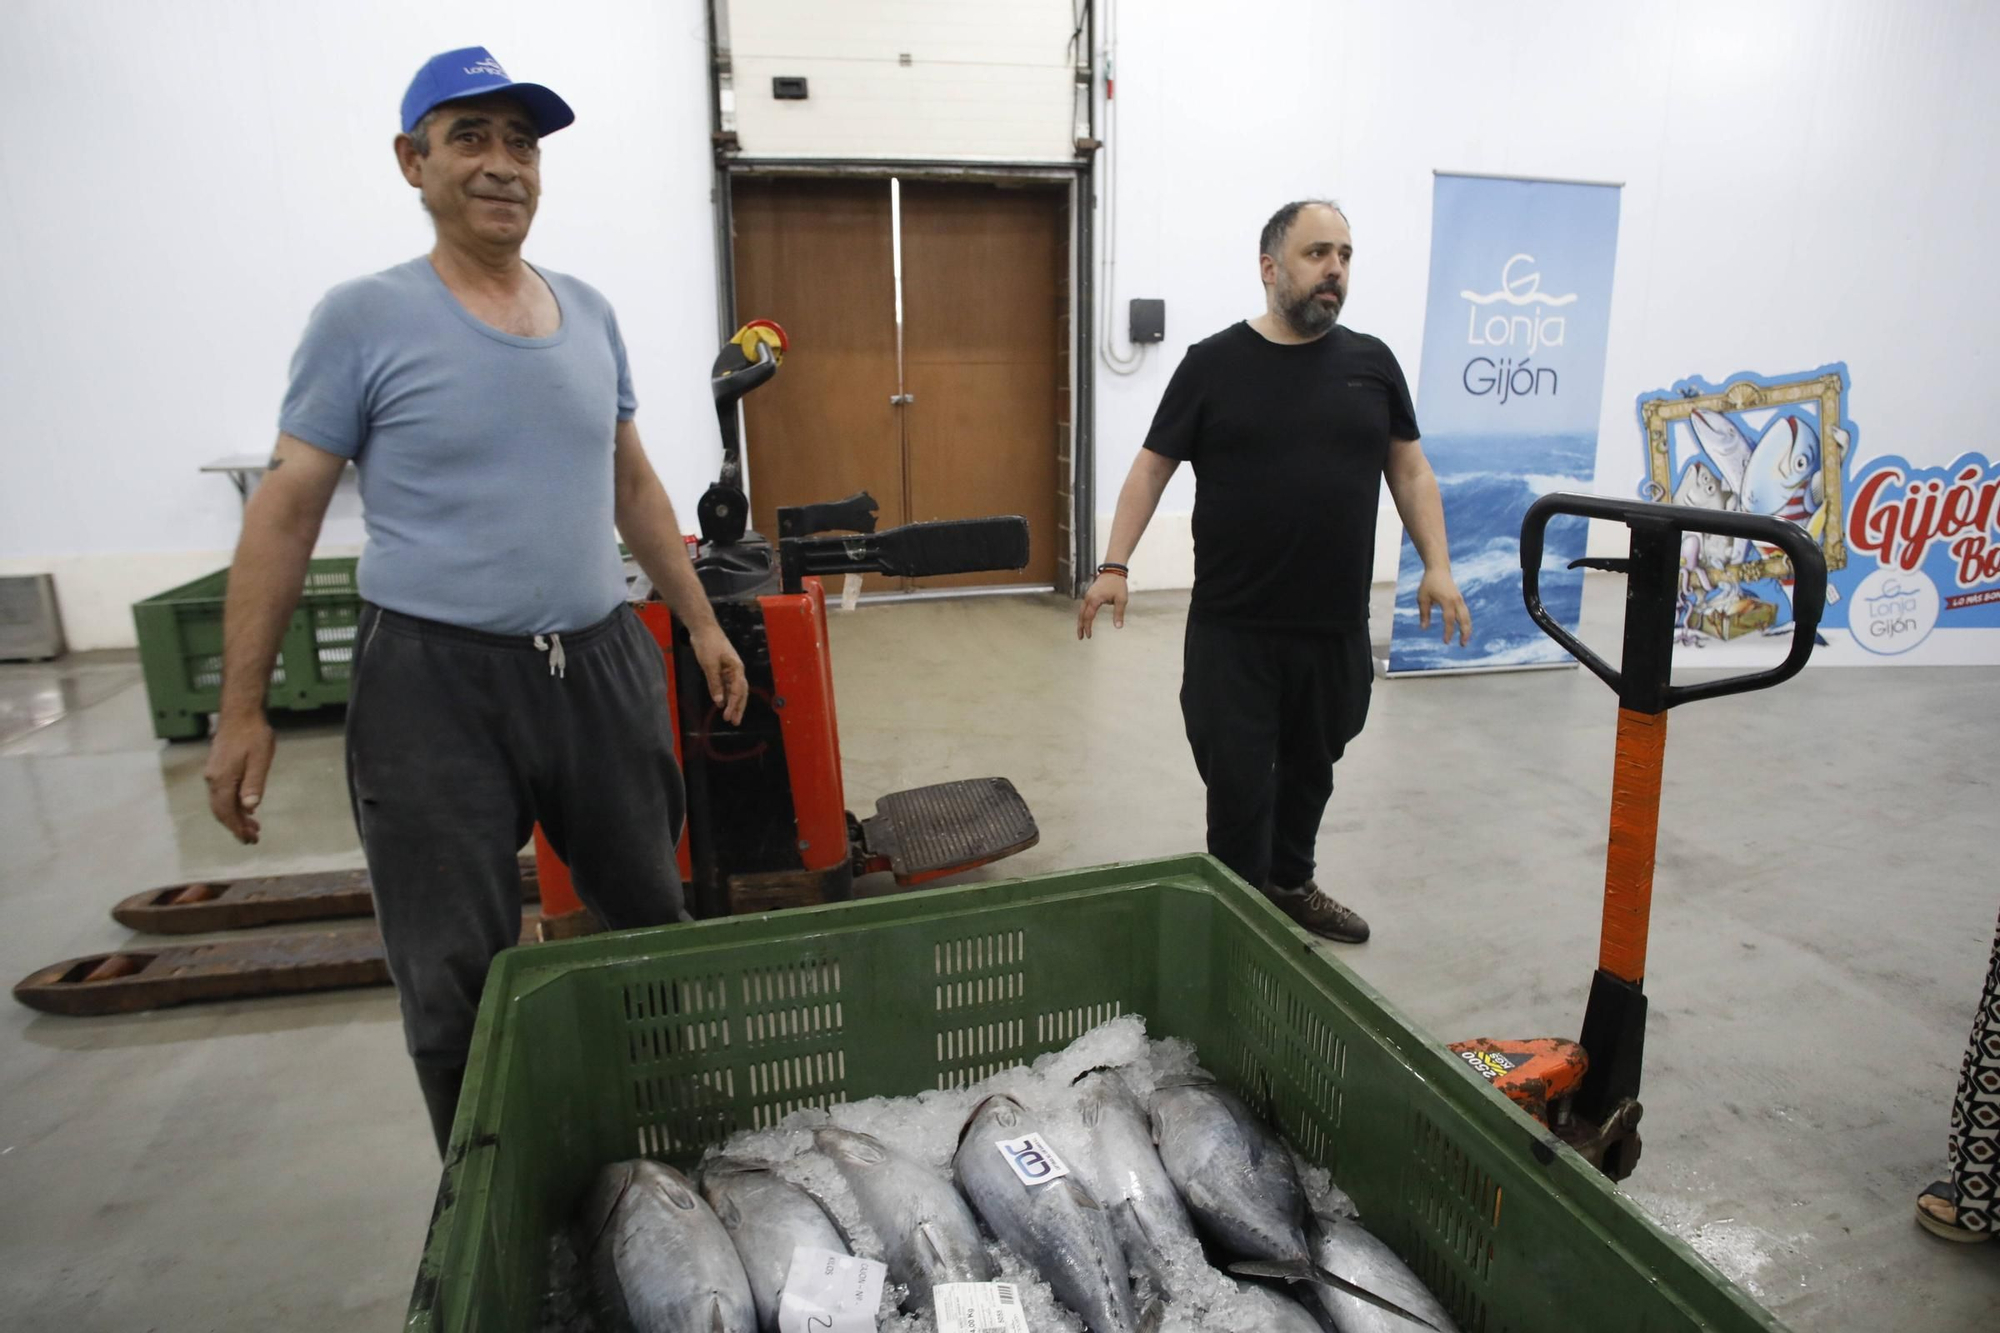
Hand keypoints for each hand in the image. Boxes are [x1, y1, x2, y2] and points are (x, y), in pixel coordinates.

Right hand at [205, 712, 275, 843]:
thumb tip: (250, 807)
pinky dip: (232, 805)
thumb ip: (254, 783)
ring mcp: (213, 773)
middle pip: (221, 811)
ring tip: (253, 827)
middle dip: (236, 826)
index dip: (237, 829)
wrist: (241, 713)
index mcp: (222, 779)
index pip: (227, 812)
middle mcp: (213, 779)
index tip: (249, 840)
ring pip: (220, 803)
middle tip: (253, 839)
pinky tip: (245, 807)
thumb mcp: (260, 759)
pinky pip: (221, 793)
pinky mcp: (217, 768)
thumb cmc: (254, 735)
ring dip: (235, 817)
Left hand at [691, 625, 747, 724]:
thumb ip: (715, 683)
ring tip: (731, 717)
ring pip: (734, 690)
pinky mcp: (723, 669)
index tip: (727, 717)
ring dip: (733, 703)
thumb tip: (719, 701)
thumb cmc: (708, 644)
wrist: (703, 629)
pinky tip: (722, 704)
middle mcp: (736, 670)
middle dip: (738, 708)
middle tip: (735, 722)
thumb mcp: (709, 665)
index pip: (738, 691)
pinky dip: (726, 695)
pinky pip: (726, 685)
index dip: (733, 705)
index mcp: (737, 668)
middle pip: (740, 692)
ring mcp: (730, 670)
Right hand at [1076, 573, 1128, 639]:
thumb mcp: (1121, 600)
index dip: (1088, 627)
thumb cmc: (1118, 584)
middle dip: (1080, 627)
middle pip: (1081, 615)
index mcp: (1094, 599)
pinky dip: (1083, 614)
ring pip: (1081, 611)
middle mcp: (1088, 597)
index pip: (1088, 617)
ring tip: (1081, 631)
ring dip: (1080, 621)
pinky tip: (1085, 619)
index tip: (1089, 636)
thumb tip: (1118, 627)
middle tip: (1080, 637)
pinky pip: (1083, 606)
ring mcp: (1088, 595)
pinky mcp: (1090, 594)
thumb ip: (1119, 614)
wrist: (1113, 570)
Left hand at [1418, 568, 1472, 645]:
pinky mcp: (1460, 600)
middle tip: (1463, 645)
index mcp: (1447, 601)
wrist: (1439, 569)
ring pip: (1467, 617)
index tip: (1446, 642)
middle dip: (1465, 633)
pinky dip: (1465, 622)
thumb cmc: (1429, 583)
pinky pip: (1465, 613)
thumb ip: (1424, 614)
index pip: (1449, 620)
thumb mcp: (1422, 598)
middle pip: (1464, 620)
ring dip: (1467, 629)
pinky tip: (1463, 630)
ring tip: (1464, 641)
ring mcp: (1460, 600)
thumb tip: (1424, 628)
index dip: (1448, 632)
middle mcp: (1456, 601)